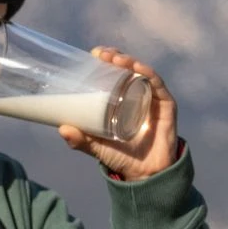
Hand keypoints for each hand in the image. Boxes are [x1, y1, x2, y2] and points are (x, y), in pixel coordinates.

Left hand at [58, 48, 179, 179]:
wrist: (145, 174)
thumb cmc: (121, 156)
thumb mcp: (96, 147)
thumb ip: (80, 140)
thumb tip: (61, 129)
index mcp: (122, 99)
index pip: (114, 73)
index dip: (105, 60)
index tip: (93, 53)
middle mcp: (138, 94)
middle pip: (128, 68)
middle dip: (115, 57)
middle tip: (101, 54)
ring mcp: (153, 98)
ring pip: (142, 72)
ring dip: (129, 62)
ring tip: (115, 59)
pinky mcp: (166, 105)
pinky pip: (158, 85)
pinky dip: (148, 74)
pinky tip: (138, 69)